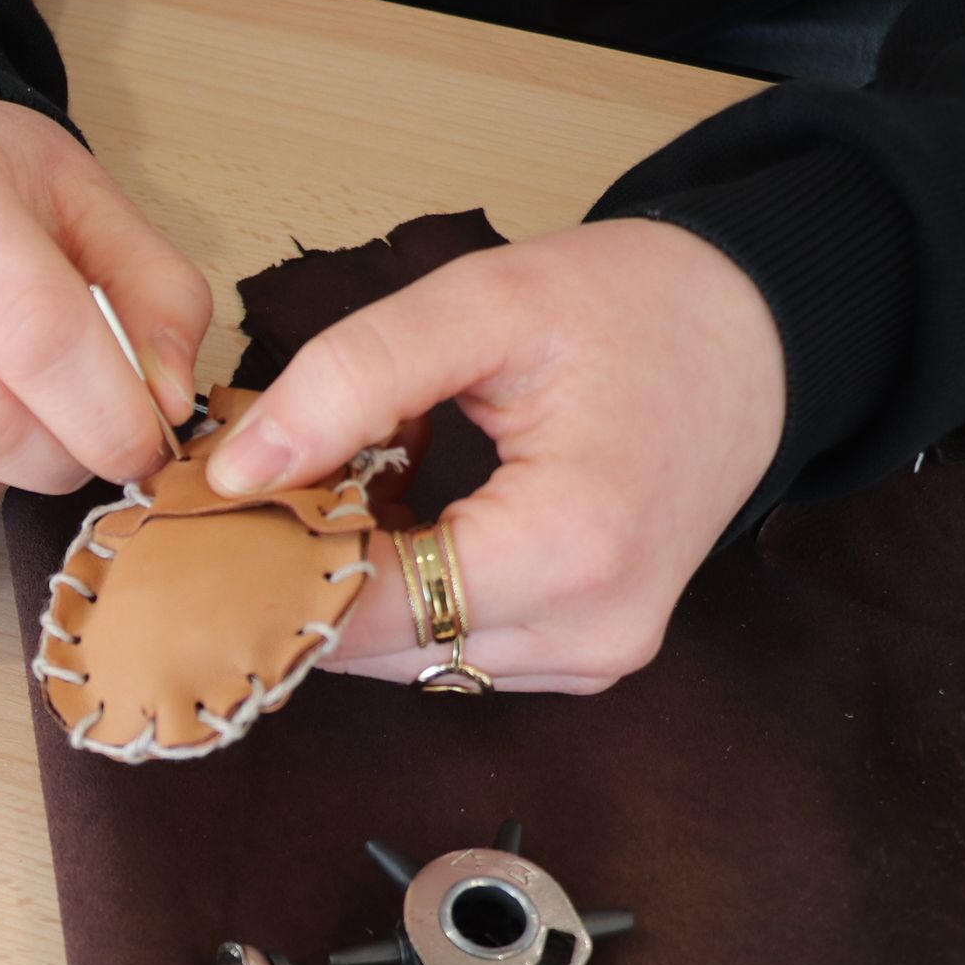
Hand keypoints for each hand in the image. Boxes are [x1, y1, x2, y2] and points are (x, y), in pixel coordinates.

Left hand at [205, 219, 786, 692]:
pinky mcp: (584, 658)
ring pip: (406, 658)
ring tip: (320, 496)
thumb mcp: (485, 305)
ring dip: (349, 588)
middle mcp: (586, 634)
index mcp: (570, 551)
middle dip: (300, 574)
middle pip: (377, 646)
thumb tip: (239, 468)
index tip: (205, 508)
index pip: (365, 604)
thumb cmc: (635, 309)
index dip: (268, 559)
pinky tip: (385, 523)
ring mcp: (592, 659)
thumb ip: (351, 380)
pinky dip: (402, 597)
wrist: (759, 336)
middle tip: (242, 495)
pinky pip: (451, 648)